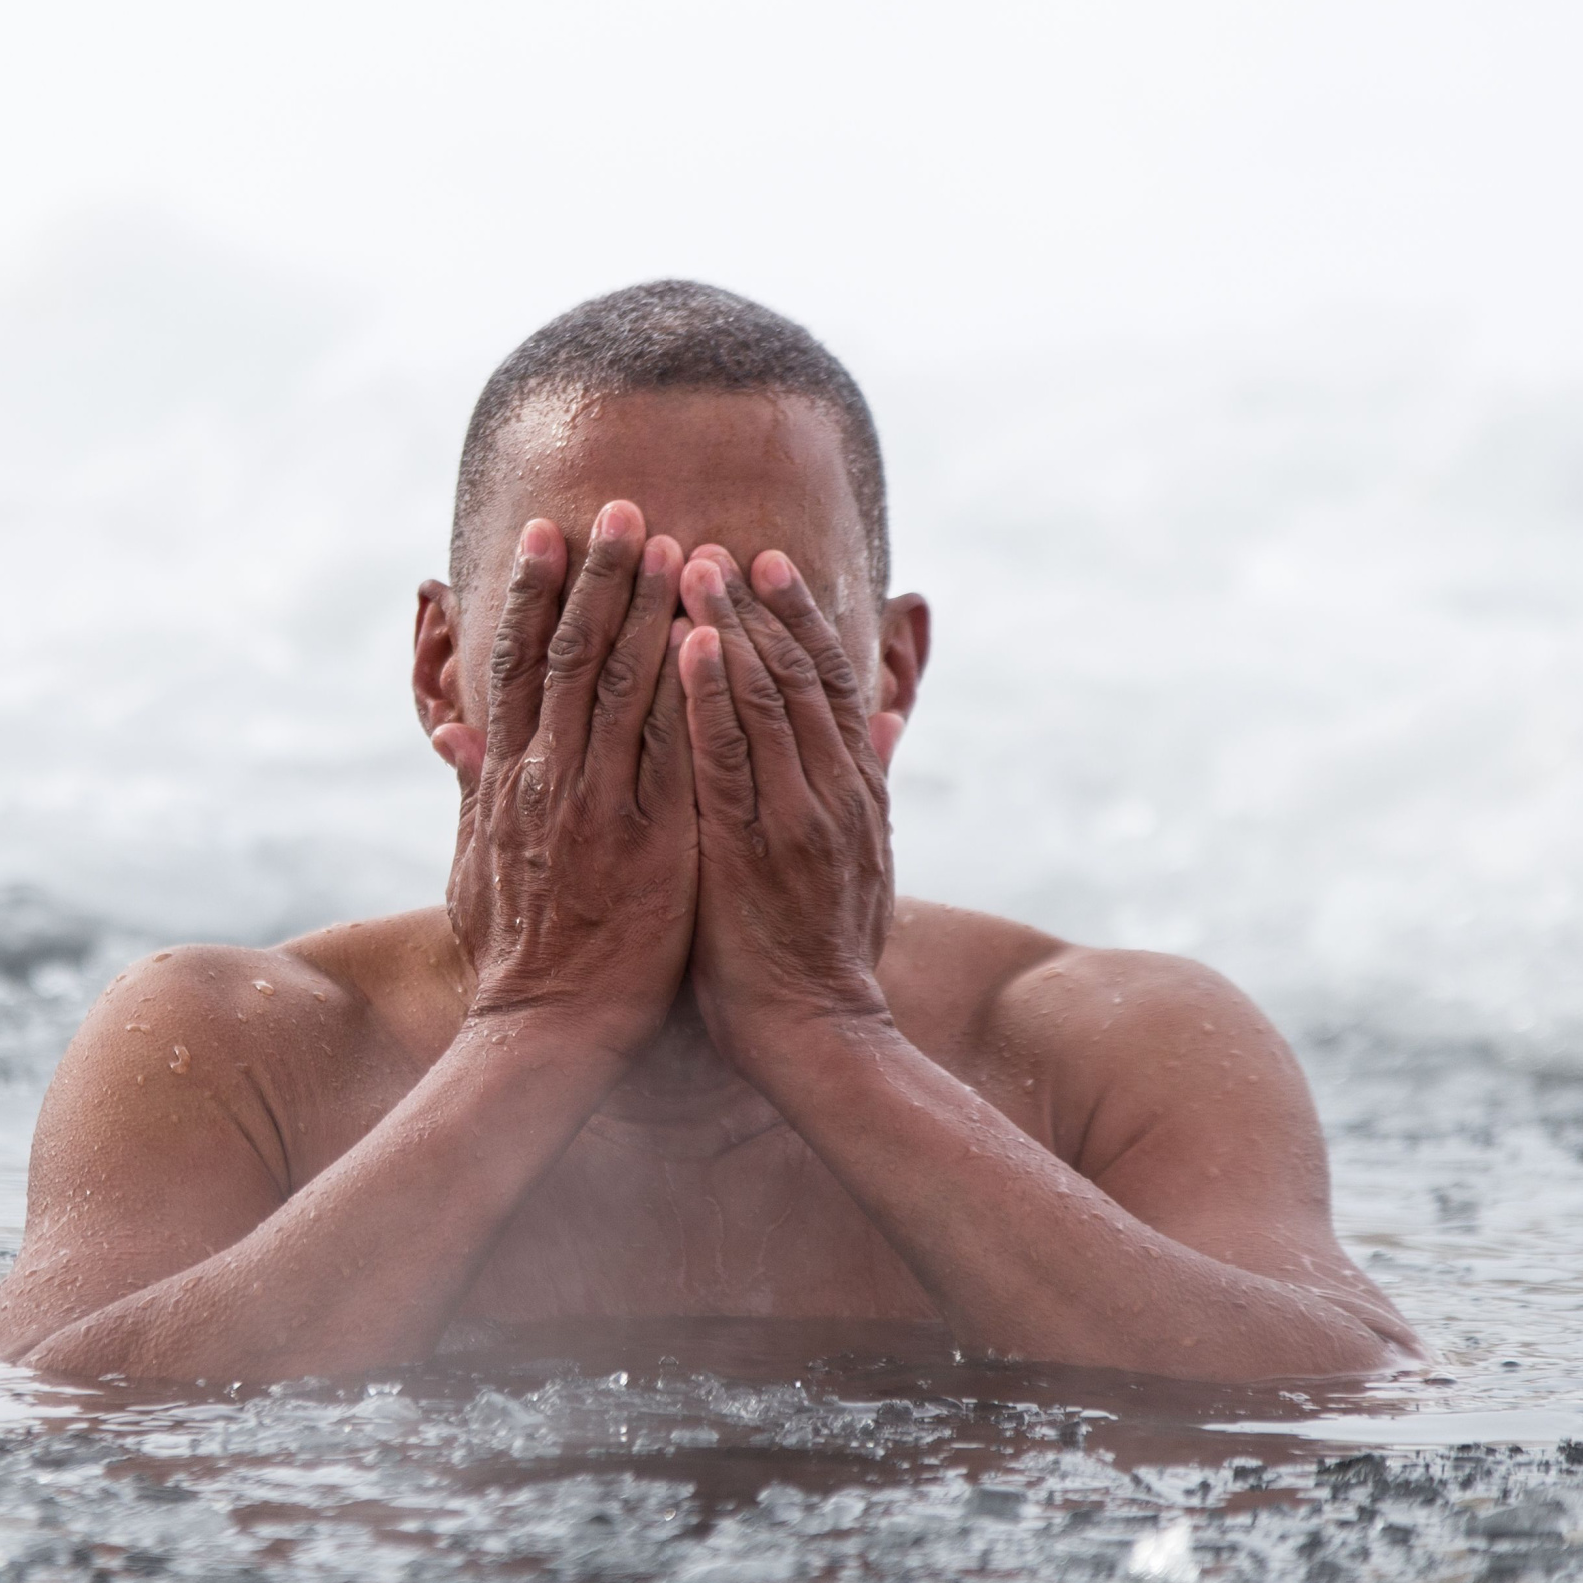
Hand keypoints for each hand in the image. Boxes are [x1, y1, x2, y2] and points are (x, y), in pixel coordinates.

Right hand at [438, 503, 696, 1059]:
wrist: (549, 1032)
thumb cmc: (518, 952)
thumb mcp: (474, 862)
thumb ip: (475, 790)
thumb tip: (456, 733)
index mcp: (509, 780)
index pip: (520, 664)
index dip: (532, 592)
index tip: (548, 531)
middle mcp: (549, 781)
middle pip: (574, 655)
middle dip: (599, 576)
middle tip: (622, 506)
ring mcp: (601, 809)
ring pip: (626, 687)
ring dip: (651, 609)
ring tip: (675, 545)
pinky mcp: (655, 842)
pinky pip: (678, 749)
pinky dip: (692, 689)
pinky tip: (713, 639)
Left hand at [675, 545, 896, 1078]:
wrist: (818, 1039)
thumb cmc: (818, 959)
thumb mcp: (862, 860)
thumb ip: (868, 783)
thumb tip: (892, 718)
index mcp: (855, 794)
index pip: (831, 685)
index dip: (800, 619)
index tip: (768, 564)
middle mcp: (834, 794)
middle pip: (800, 674)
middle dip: (759, 605)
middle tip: (719, 543)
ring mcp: (799, 817)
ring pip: (767, 699)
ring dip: (730, 625)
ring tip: (694, 566)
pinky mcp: (757, 849)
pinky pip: (730, 756)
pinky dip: (712, 694)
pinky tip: (691, 644)